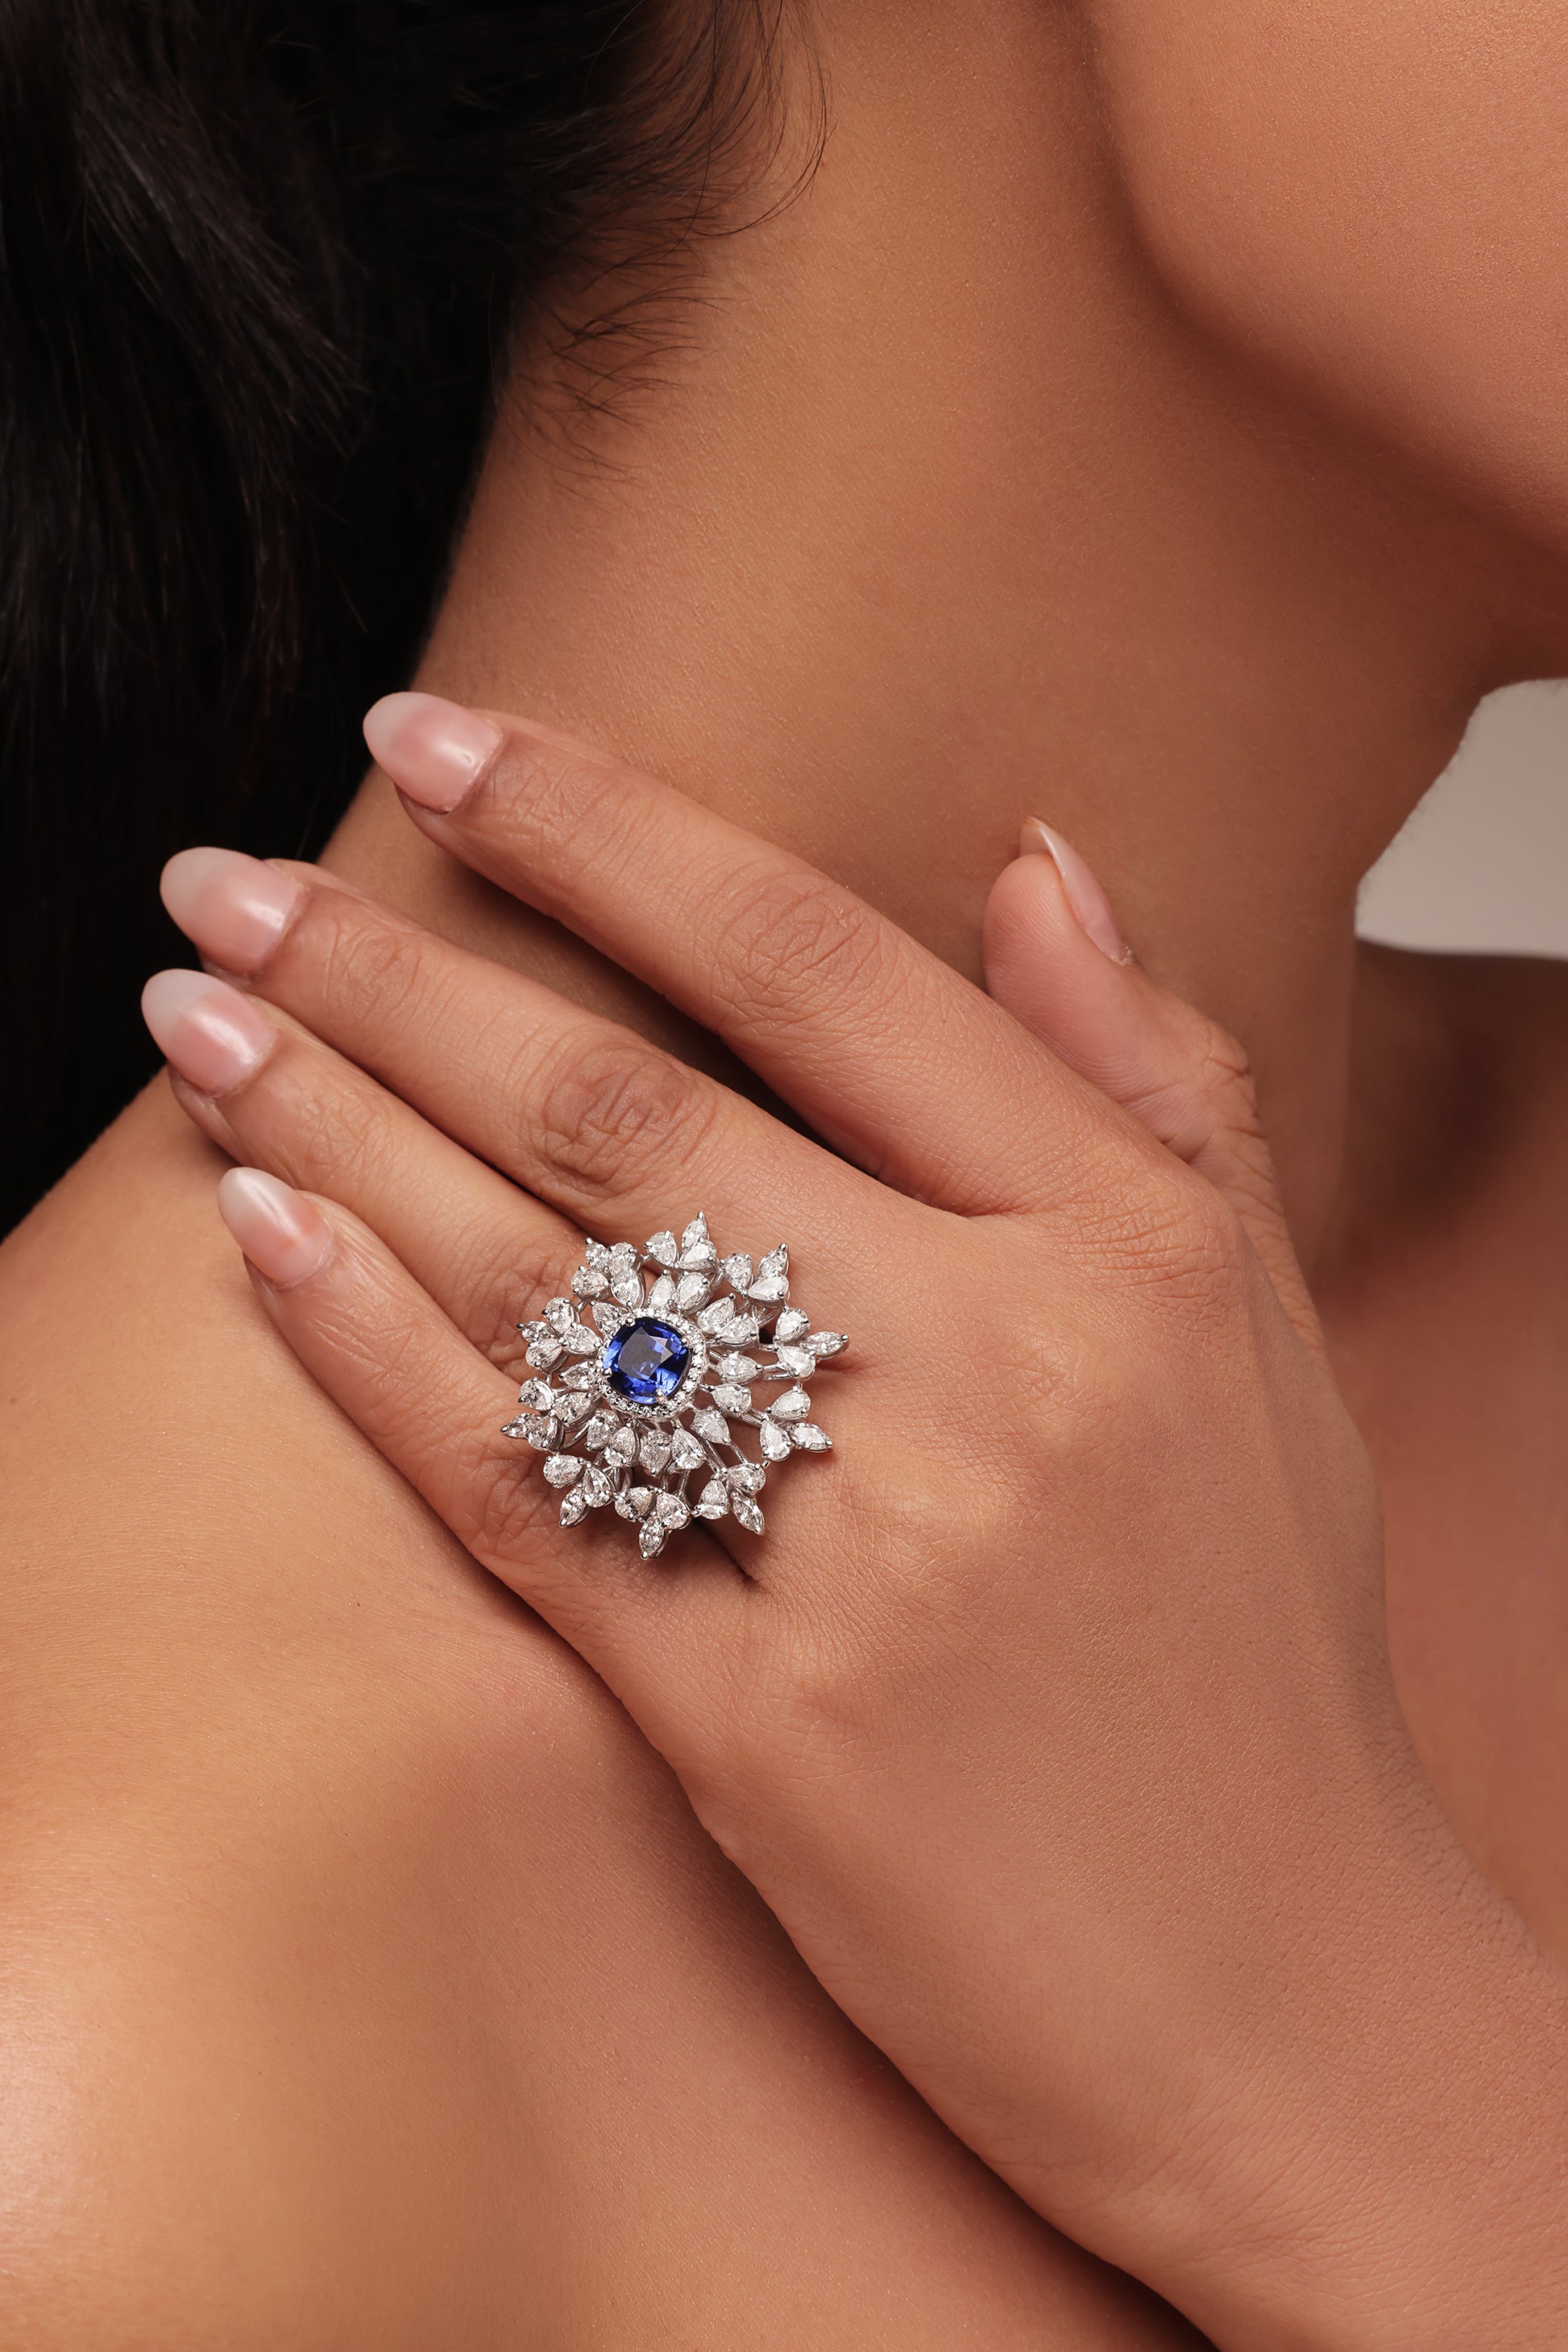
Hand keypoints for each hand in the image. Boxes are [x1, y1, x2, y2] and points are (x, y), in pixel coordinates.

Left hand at [145, 696, 1567, 2350]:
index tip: (442, 743)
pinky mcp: (752, 1721)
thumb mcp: (1265, 1340)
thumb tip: (1033, 859)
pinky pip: (514, 1493)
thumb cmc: (1265, 1662)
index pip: (817, 968)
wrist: (1284, 1998)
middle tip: (224, 881)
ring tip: (199, 1022)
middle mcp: (996, 1366)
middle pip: (625, 1108)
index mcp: (1126, 1245)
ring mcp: (867, 1551)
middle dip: (390, 972)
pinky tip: (260, 1236)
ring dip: (332, 1129)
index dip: (603, 830)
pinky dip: (369, 1350)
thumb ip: (1162, 1086)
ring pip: (537, 1279)